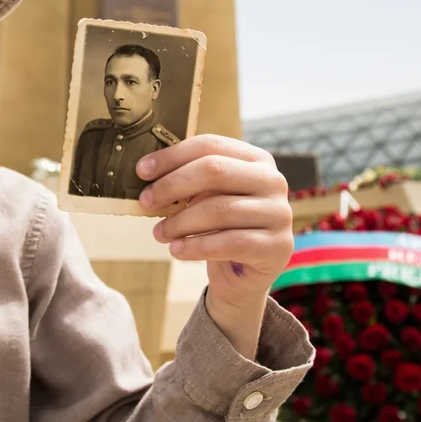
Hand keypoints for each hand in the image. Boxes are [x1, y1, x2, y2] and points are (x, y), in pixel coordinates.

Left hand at [136, 136, 293, 355]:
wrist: (244, 275)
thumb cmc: (221, 228)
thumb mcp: (207, 197)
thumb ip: (188, 180)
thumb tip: (146, 172)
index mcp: (257, 159)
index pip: (210, 146)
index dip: (172, 156)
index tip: (141, 171)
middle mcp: (274, 181)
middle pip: (215, 171)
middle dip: (173, 186)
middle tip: (145, 202)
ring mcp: (279, 214)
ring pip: (219, 209)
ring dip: (180, 222)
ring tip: (158, 232)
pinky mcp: (277, 247)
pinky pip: (229, 243)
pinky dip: (196, 246)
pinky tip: (176, 250)